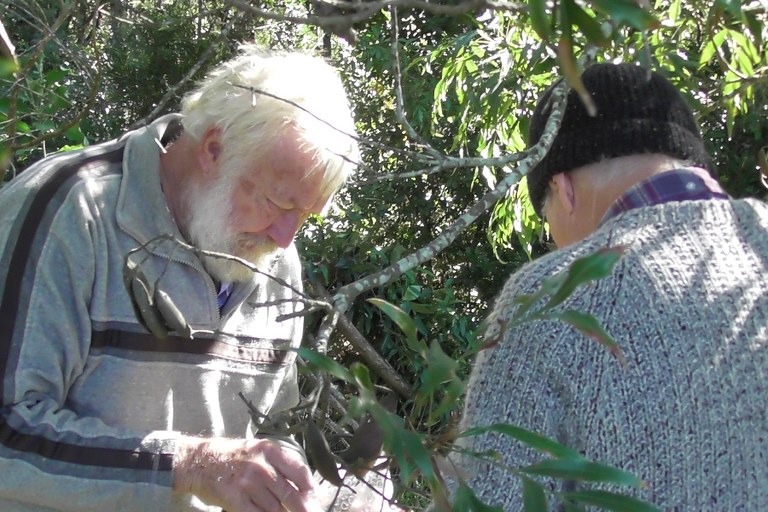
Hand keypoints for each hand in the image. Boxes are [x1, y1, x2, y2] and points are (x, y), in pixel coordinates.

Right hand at [173, 437, 320, 511]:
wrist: (198, 462)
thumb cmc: (231, 456)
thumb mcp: (256, 449)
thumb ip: (277, 462)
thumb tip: (300, 483)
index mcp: (268, 450)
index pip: (299, 471)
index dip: (310, 487)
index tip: (314, 497)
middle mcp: (260, 466)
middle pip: (290, 494)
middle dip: (302, 508)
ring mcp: (248, 483)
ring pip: (275, 508)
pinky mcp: (235, 499)